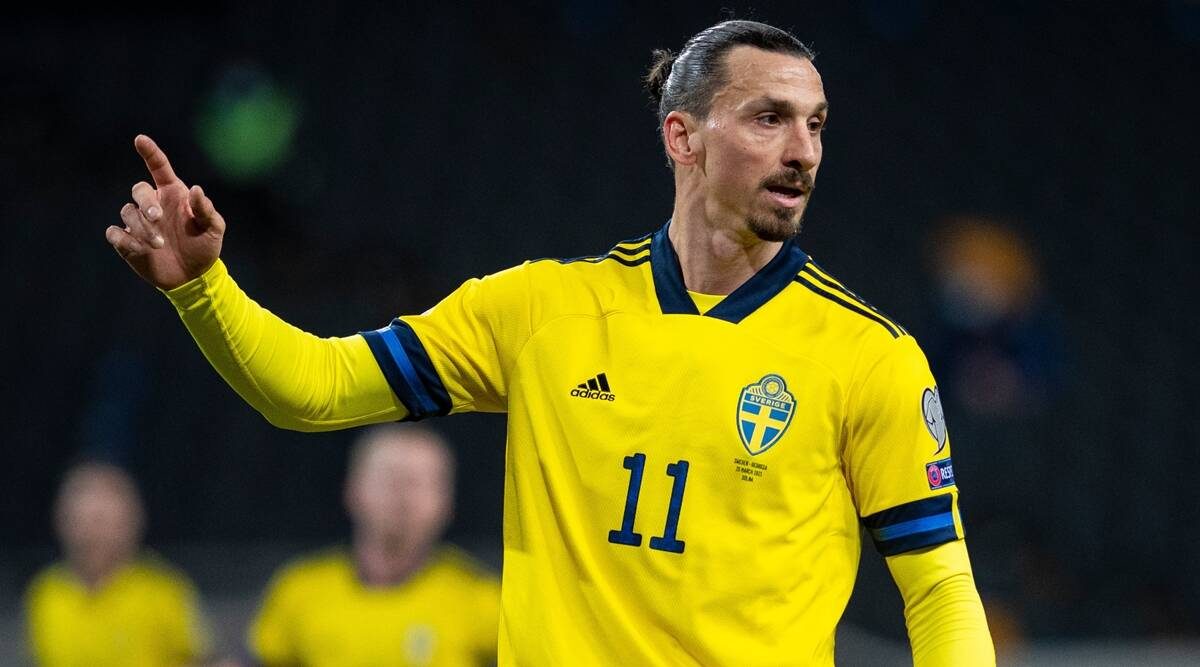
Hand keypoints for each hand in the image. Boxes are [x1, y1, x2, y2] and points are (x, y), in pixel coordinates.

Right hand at [106, 135, 225, 289]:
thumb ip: (206, 209)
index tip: (140, 139)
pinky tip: (140, 249)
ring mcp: (138, 223)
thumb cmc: (205, 246)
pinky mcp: (127, 241)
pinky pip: (115, 233)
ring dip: (141, 227)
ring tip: (159, 244)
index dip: (150, 152)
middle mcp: (153, 204)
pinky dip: (125, 239)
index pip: (159, 168)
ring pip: (127, 212)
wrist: (194, 276)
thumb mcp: (214, 229)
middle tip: (157, 218)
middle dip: (146, 202)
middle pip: (138, 190)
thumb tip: (196, 190)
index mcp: (173, 194)